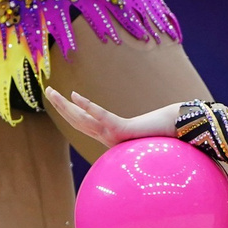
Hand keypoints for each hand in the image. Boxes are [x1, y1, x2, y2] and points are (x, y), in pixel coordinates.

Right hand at [45, 88, 183, 148]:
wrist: (179, 131)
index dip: (70, 112)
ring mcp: (113, 135)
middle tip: (47, 90)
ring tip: (52, 91)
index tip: (60, 99)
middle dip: (60, 106)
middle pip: (77, 120)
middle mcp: (108, 137)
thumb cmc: (165, 129)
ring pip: (82, 119)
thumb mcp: (144, 127)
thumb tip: (137, 121)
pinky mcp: (121, 130)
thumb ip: (137, 126)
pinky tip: (74, 95)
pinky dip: (87, 106)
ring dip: (64, 105)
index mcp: (111, 136)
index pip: (84, 123)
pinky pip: (100, 116)